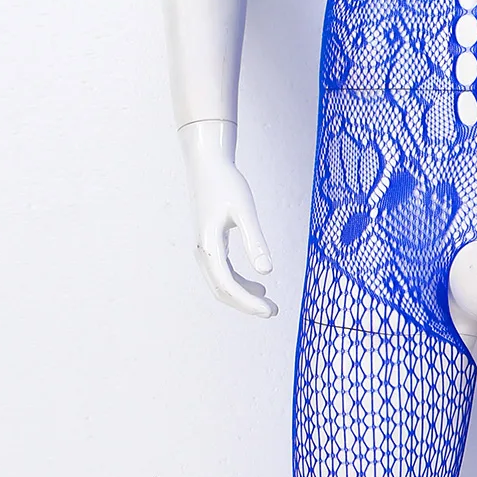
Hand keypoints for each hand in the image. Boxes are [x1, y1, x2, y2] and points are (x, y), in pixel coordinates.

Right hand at [179, 120, 276, 317]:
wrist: (207, 165)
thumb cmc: (227, 184)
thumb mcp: (245, 211)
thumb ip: (255, 241)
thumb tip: (267, 272)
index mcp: (209, 245)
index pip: (227, 285)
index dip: (248, 303)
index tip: (270, 310)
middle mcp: (202, 252)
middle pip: (222, 290)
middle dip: (246, 305)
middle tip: (273, 311)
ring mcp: (204, 249)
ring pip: (221, 284)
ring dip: (243, 296)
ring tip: (268, 303)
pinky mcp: (210, 245)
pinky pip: (222, 273)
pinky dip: (239, 283)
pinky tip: (258, 285)